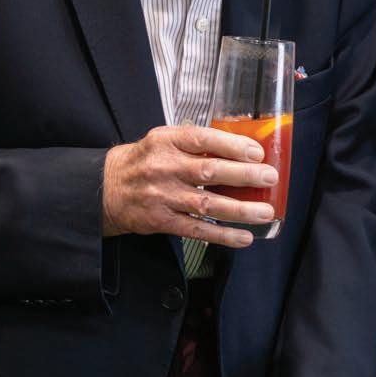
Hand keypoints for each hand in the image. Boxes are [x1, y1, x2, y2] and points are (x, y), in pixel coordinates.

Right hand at [102, 125, 278, 247]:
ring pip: (207, 204)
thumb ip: (197, 143)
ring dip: (240, 210)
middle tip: (268, 177)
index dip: (232, 145)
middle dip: (244, 175)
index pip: (203, 139)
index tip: (256, 152)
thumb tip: (242, 147)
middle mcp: (164, 168)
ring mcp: (163, 196)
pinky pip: (197, 230)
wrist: (107, 188)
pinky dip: (222, 235)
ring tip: (265, 212)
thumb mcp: (164, 141)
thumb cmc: (144, 161)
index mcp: (167, 141)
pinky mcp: (162, 221)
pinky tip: (242, 237)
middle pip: (209, 171)